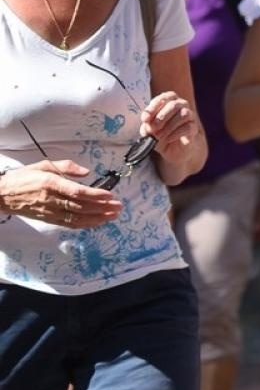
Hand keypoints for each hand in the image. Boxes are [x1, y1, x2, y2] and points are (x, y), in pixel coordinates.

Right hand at [0, 161, 120, 227]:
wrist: (2, 194)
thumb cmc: (24, 177)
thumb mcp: (43, 165)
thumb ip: (66, 167)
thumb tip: (86, 172)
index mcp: (51, 183)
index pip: (77, 192)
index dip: (96, 195)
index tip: (110, 195)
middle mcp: (52, 199)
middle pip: (81, 206)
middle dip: (102, 208)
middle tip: (119, 207)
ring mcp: (50, 212)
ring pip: (77, 218)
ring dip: (97, 218)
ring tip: (113, 215)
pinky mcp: (49, 219)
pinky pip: (70, 224)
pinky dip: (85, 224)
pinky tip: (97, 222)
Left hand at [140, 91, 200, 161]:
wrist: (172, 149)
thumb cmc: (160, 134)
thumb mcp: (149, 129)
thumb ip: (147, 123)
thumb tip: (147, 121)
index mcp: (169, 101)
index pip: (164, 98)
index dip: (154, 107)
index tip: (145, 119)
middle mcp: (181, 105)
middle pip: (174, 105)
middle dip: (161, 117)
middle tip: (153, 128)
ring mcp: (190, 116)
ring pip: (183, 114)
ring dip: (169, 126)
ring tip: (160, 136)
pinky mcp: (194, 128)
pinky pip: (188, 127)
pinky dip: (175, 134)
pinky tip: (168, 139)